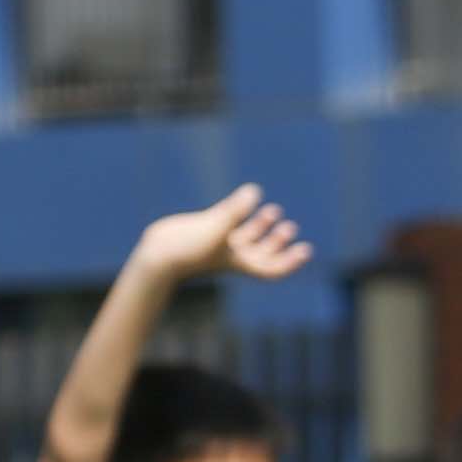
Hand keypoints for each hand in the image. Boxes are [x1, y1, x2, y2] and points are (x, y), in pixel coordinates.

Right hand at [133, 186, 312, 286]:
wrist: (157, 252)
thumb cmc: (188, 250)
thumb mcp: (216, 229)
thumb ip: (235, 211)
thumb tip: (255, 191)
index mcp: (240, 263)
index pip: (271, 270)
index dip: (290, 262)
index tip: (305, 251)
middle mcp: (232, 254)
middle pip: (262, 252)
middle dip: (277, 242)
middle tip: (290, 228)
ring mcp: (219, 241)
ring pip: (247, 235)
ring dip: (261, 225)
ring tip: (275, 211)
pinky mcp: (208, 228)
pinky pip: (230, 219)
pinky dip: (240, 208)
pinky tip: (249, 193)